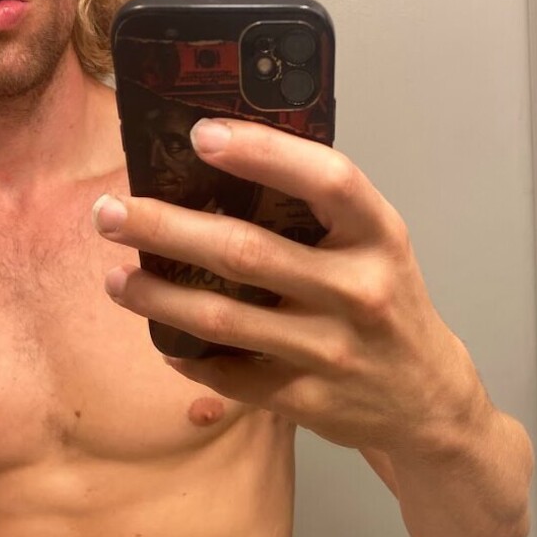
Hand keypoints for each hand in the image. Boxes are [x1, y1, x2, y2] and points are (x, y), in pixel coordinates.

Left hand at [94, 118, 483, 454]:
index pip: (328, 180)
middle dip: (165, 228)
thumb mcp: (378, 248)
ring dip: (156, 296)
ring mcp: (333, 351)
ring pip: (224, 319)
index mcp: (380, 237)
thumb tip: (219, 169)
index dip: (264, 152)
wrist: (426, 400)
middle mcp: (360, 291)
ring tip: (116, 277)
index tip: (201, 135)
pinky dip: (187, 355)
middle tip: (110, 212)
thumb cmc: (389, 306)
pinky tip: (162, 339)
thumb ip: (320, 214)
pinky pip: (229, 375)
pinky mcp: (308, 400)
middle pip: (247, 252)